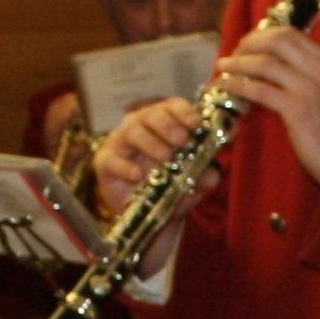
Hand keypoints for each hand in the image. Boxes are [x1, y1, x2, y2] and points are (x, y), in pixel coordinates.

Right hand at [95, 95, 208, 219]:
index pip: (173, 106)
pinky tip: (138, 175)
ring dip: (151, 142)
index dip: (185, 112)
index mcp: (164, 124)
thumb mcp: (191, 183)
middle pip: (151, 114)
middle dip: (168, 125)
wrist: (144, 212)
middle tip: (182, 140)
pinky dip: (125, 167)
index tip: (197, 124)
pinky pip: (112, 159)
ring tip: (166, 157)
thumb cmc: (168, 186)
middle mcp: (141, 126)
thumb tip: (214, 176)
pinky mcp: (105, 162)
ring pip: (132, 131)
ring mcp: (121, 143)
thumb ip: (203, 176)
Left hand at [216, 22, 319, 189]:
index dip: (262, 36)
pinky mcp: (298, 110)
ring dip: (238, 63)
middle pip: (277, 40)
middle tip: (233, 55)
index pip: (291, 35)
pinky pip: (260, 90)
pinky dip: (238, 85)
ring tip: (223, 68)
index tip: (247, 46)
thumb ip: (312, 81)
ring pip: (264, 63)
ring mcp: (310, 88)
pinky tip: (226, 87)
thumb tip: (280, 73)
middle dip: (249, 43)